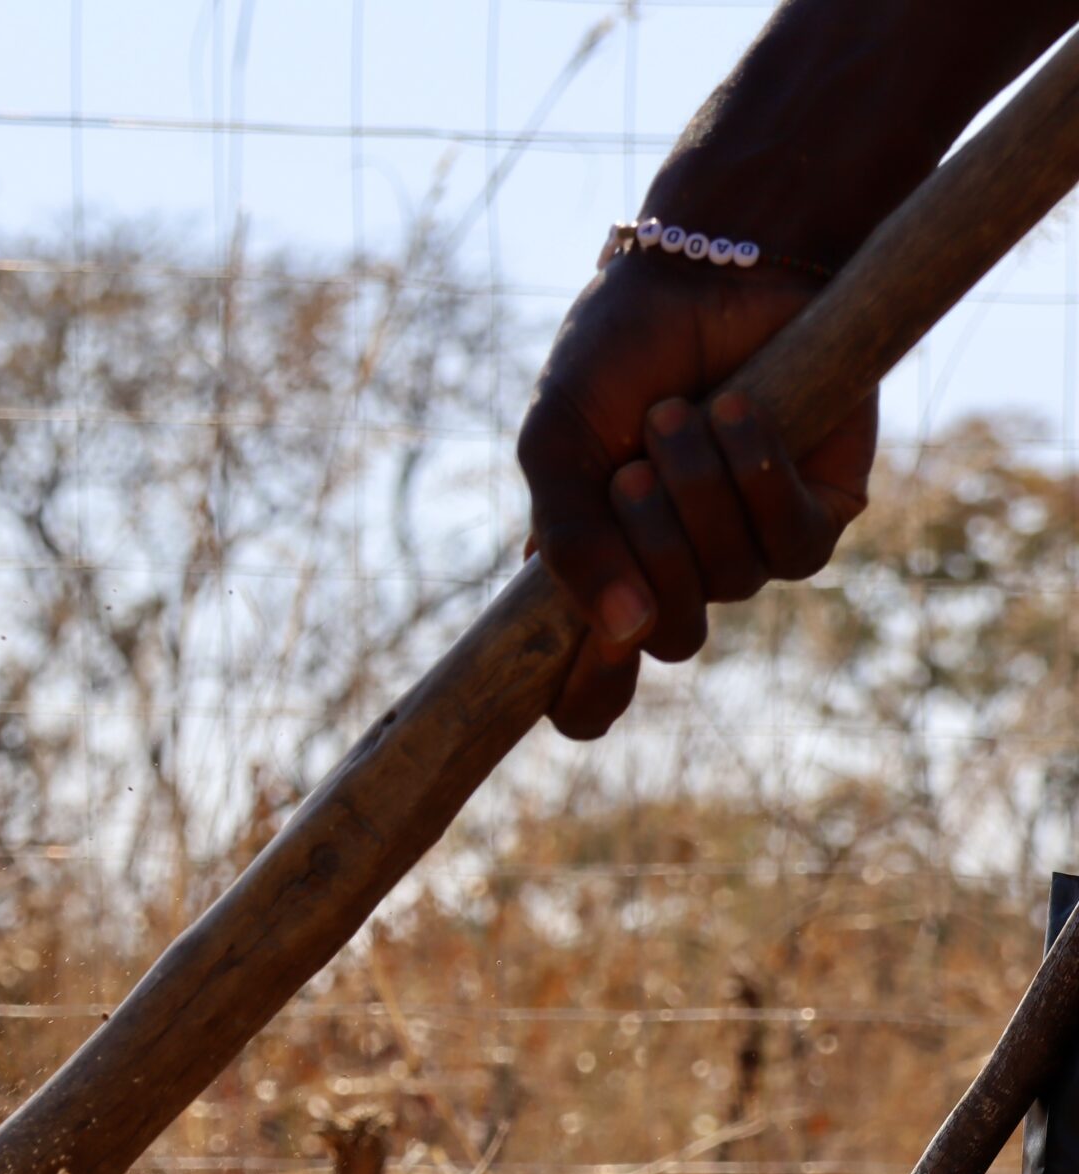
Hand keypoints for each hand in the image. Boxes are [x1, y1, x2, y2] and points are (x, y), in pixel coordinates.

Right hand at [516, 254, 875, 738]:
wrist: (705, 269)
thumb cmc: (617, 356)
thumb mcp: (557, 446)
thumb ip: (568, 542)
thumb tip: (622, 636)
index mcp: (602, 572)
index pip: (594, 686)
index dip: (587, 700)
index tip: (577, 681)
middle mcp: (675, 574)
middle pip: (667, 635)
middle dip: (645, 546)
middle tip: (632, 464)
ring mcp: (747, 549)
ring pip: (729, 582)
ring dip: (697, 493)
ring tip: (681, 414)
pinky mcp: (820, 513)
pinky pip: (791, 544)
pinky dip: (757, 474)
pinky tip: (739, 412)